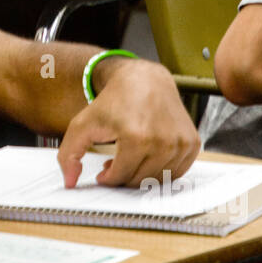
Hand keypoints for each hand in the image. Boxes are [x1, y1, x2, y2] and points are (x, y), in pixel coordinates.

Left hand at [58, 57, 199, 188]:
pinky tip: (148, 158)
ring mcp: (180, 143)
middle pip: (139, 180)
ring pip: (157, 179)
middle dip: (123, 176)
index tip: (103, 172)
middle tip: (115, 164)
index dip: (108, 178)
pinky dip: (161, 171)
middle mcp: (163, 142)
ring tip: (130, 160)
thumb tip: (69, 183)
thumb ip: (69, 154)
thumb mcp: (83, 123)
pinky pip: (176, 172)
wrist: (145, 80)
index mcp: (136, 137)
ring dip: (142, 175)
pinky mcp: (192, 143)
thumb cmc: (114, 101)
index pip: (121, 176)